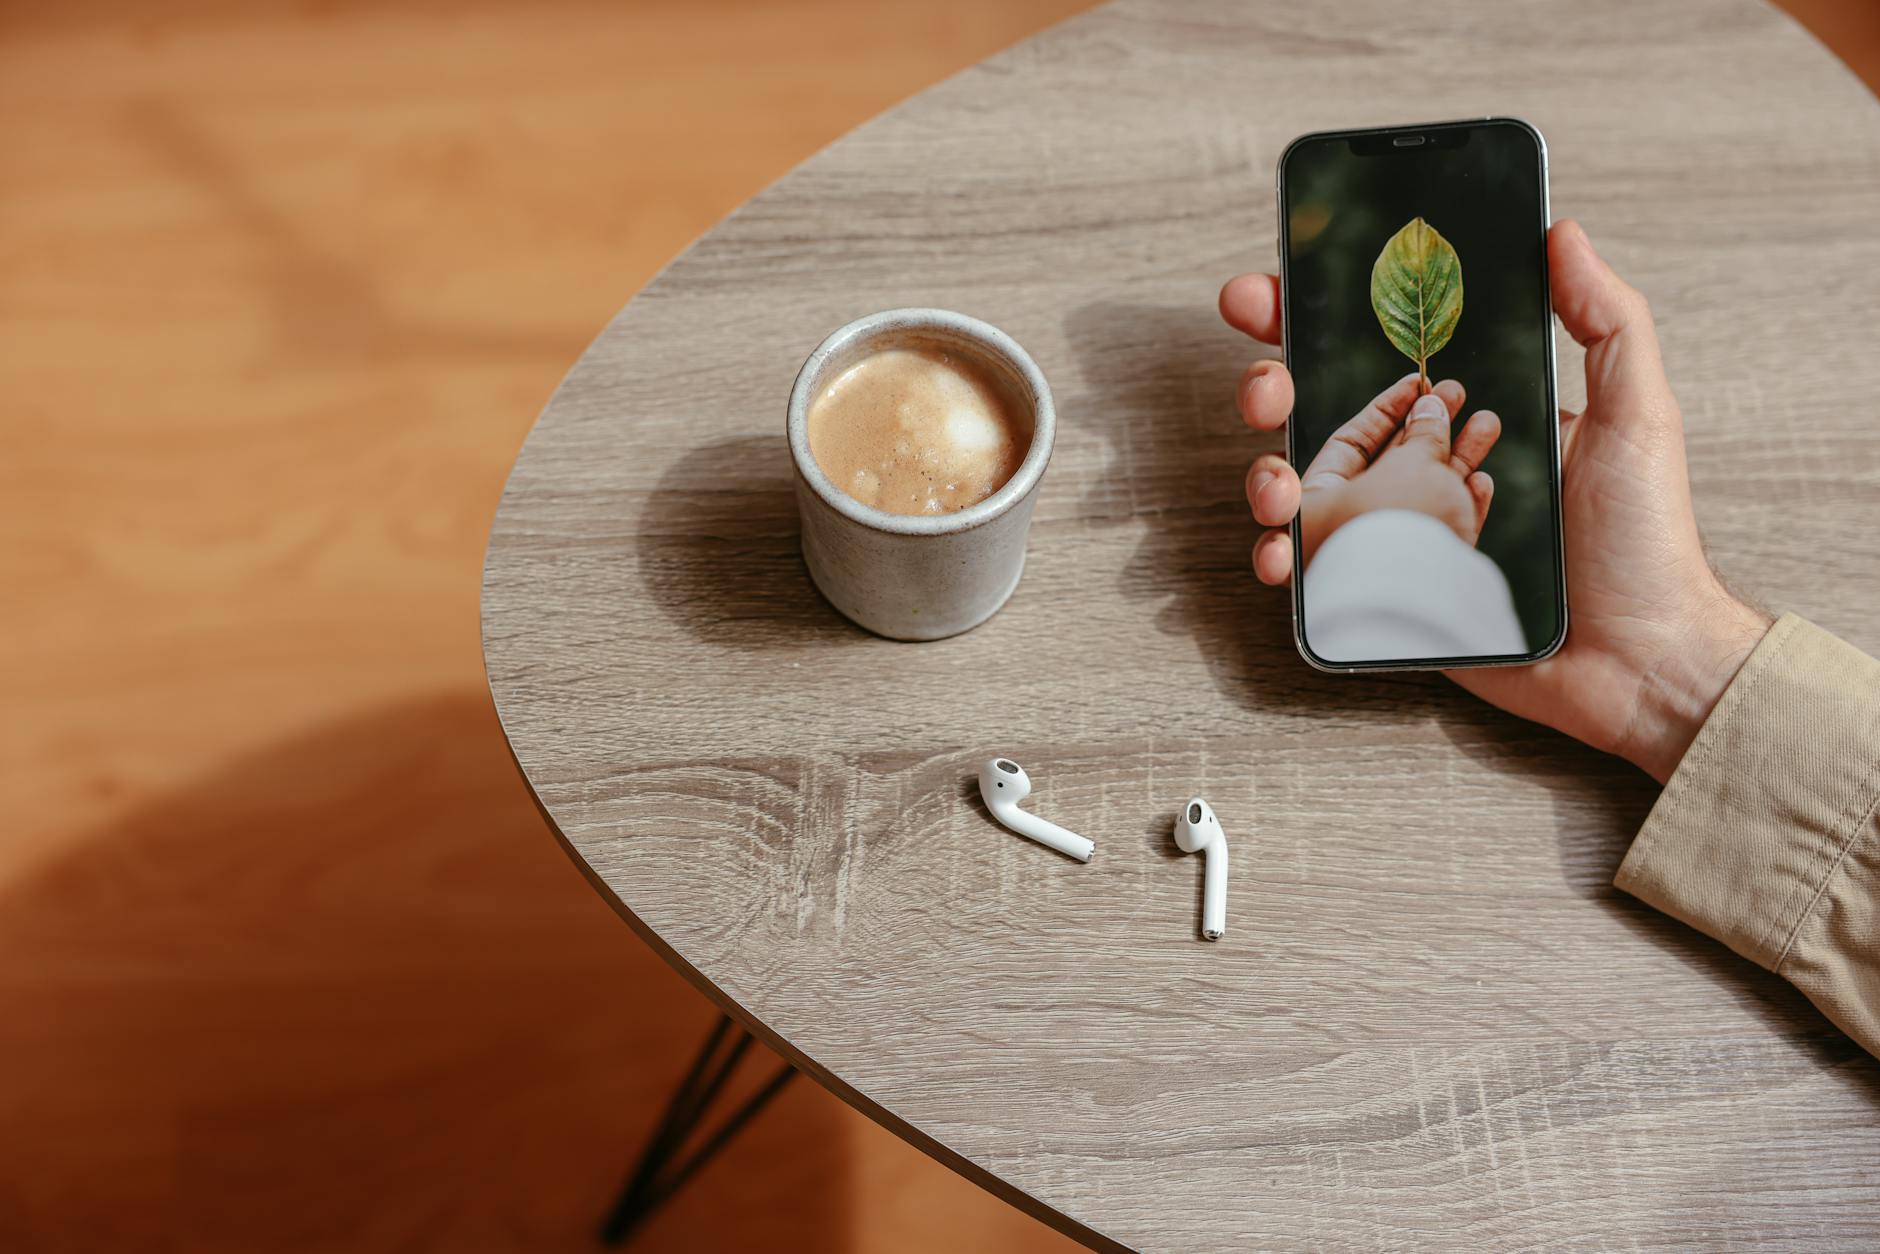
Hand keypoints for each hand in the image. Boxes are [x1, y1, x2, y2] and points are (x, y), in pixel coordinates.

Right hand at [1221, 220, 1771, 782]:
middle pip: (1315, 417)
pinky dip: (1281, 560)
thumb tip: (1563, 234)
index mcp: (1462, 423)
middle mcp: (1417, 475)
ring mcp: (1394, 538)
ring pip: (1300, 494)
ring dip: (1266, 477)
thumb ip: (1607, 321)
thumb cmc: (1645, 542)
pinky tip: (1282, 553)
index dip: (1310, 321)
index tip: (1265, 293)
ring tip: (1277, 485)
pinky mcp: (1384, 601)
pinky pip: (1314, 575)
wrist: (1638, 665)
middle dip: (1268, 387)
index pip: (1375, 358)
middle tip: (1265, 386)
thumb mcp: (1636, 415)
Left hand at [1293, 372, 1501, 565]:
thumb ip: (1422, 433)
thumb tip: (1430, 407)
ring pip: (1415, 501)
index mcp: (1309, 506)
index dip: (1385, 410)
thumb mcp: (1410, 467)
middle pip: (1383, 470)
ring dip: (1454, 460)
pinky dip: (1460, 510)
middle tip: (1453, 395)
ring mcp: (1378, 560)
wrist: (1428, 611)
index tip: (1417, 384)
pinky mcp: (1416, 585)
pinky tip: (1482, 483)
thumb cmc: (1395, 533)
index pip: (1347, 444)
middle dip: (1423, 431)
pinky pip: (1435, 539)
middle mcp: (1336, 535)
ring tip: (1487, 423)